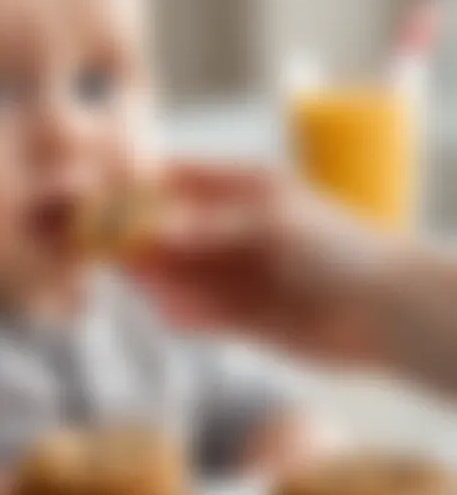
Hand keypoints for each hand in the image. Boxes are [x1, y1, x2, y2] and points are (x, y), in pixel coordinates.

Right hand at [130, 162, 403, 363]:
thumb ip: (212, 226)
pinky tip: (172, 314)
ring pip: (185, 273)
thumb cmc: (338, 247)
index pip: (183, 179)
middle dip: (142, 237)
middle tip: (107, 246)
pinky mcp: (244, 314)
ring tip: (136, 281)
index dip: (145, 185)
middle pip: (175, 230)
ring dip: (160, 277)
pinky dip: (187, 312)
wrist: (388, 313)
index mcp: (244, 191)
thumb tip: (155, 230)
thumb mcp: (272, 222)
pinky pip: (204, 311)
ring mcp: (239, 272)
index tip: (106, 193)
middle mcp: (235, 229)